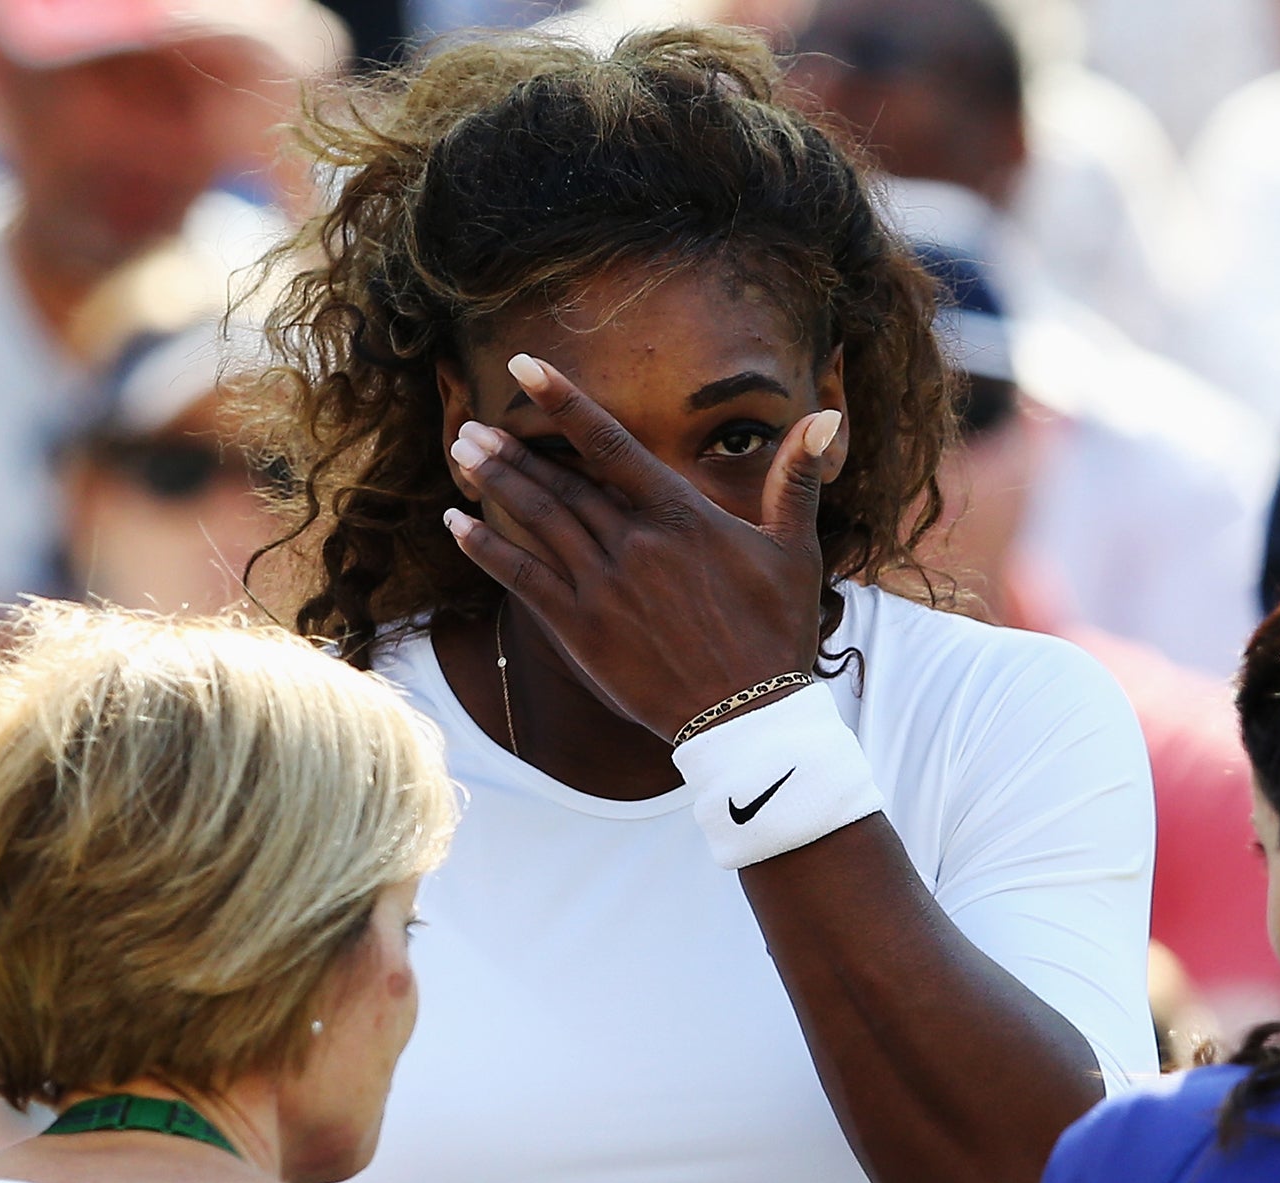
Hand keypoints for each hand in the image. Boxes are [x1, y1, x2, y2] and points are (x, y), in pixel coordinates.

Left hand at [443, 354, 838, 743]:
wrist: (746, 716)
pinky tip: (456, 523)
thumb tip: (824, 413)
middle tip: (471, 424)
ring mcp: (602, 586)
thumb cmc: (774, 632)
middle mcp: (634, 543)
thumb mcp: (793, 550)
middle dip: (513, 450)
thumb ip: (795, 478)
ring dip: (495, 484)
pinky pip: (522, 578)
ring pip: (538, 521)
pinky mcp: (579, 628)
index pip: (611, 444)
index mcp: (681, 515)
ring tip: (461, 453)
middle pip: (561, 483)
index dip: (564, 401)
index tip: (526, 367)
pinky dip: (486, 548)